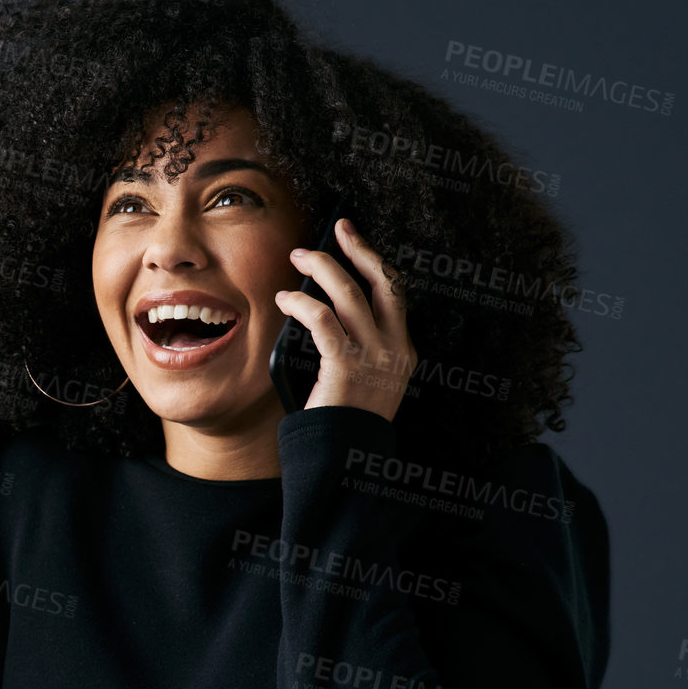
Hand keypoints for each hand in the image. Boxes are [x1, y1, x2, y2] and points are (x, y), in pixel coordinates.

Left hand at [274, 218, 416, 421]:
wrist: (345, 459)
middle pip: (380, 282)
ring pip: (349, 294)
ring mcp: (374, 357)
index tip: (353, 239)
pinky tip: (284, 301)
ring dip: (321, 269)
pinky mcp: (346, 366)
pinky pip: (322, 320)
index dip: (374, 260)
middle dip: (357, 249)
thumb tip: (323, 308)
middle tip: (333, 230)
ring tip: (298, 259)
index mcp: (403, 351)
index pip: (394, 292)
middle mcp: (395, 349)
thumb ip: (356, 348)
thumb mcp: (365, 381)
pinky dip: (300, 304)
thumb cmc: (344, 421)